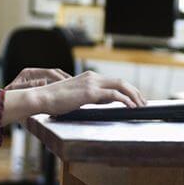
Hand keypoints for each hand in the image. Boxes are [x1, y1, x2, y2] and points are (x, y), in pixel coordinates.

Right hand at [1, 71, 145, 124]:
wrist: (41, 98)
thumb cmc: (53, 101)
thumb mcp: (75, 97)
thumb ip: (90, 97)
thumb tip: (104, 102)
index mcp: (88, 77)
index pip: (113, 81)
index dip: (127, 89)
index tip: (134, 98)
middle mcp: (92, 77)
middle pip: (121, 81)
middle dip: (134, 92)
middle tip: (143, 102)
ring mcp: (91, 84)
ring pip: (121, 86)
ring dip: (133, 96)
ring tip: (141, 105)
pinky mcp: (90, 92)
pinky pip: (114, 95)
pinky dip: (125, 100)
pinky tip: (130, 107)